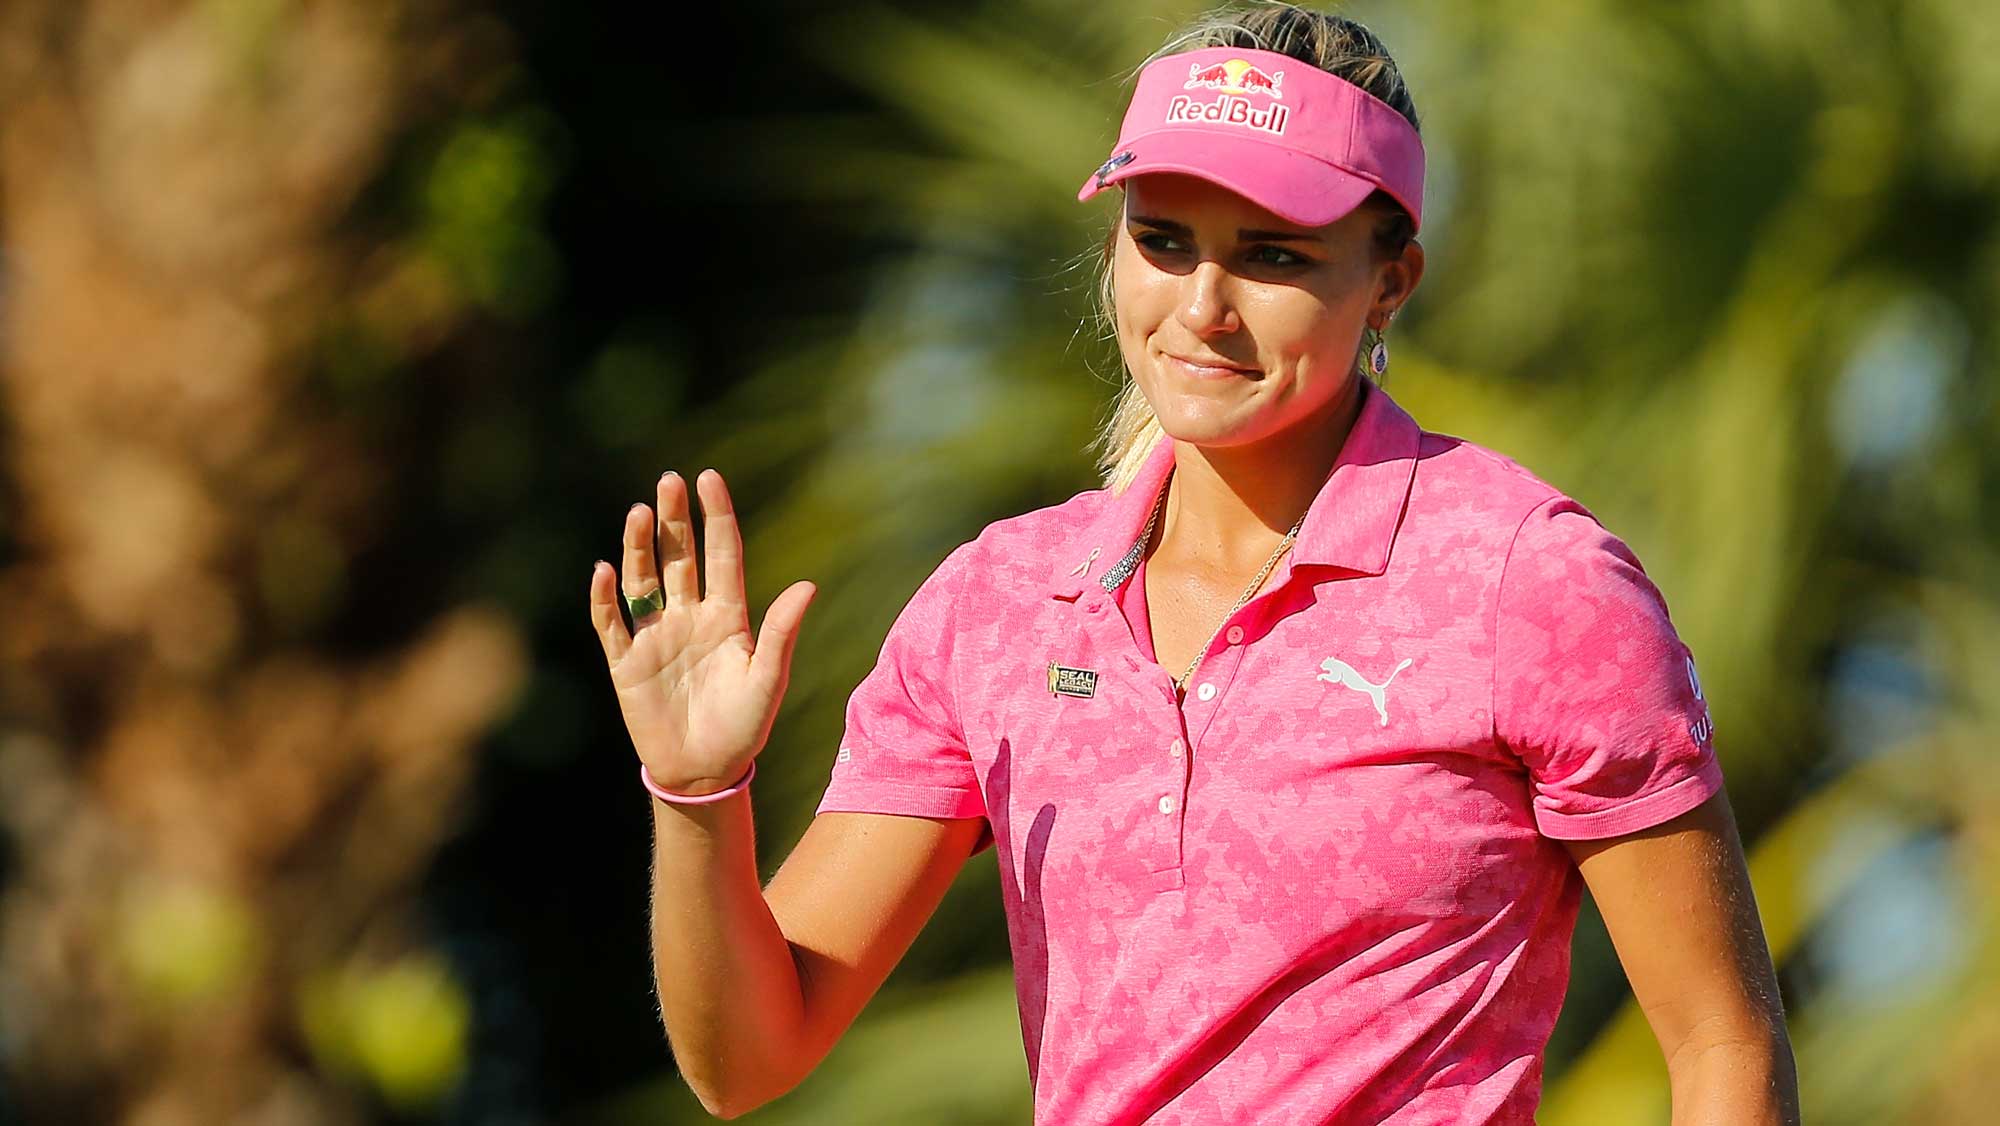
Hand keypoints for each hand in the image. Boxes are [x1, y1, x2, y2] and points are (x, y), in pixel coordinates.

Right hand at [588, 469, 815, 795]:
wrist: (706, 773)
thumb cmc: (745, 727)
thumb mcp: (769, 679)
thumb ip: (781, 632)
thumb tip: (808, 584)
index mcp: (728, 616)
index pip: (722, 554)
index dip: (716, 516)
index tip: (709, 478)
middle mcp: (689, 617)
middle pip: (679, 557)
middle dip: (674, 519)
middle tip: (669, 480)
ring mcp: (656, 637)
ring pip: (643, 580)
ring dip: (639, 547)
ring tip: (640, 511)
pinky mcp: (626, 663)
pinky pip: (610, 623)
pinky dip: (604, 597)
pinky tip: (603, 569)